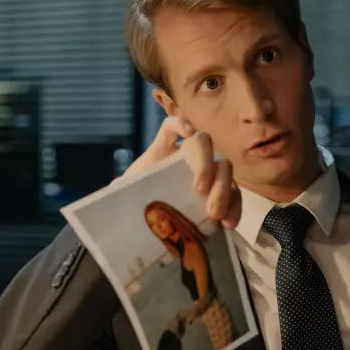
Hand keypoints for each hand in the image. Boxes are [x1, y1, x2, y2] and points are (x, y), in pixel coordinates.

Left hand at [119, 115, 240, 228]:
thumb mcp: (126, 195)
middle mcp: (187, 157)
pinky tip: (228, 223)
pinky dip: (234, 208)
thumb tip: (116, 189)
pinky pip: (233, 196)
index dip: (179, 124)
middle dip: (206, 165)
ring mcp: (207, 174)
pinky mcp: (218, 195)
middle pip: (205, 146)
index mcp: (162, 152)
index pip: (170, 127)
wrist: (146, 225)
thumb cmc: (136, 204)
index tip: (188, 133)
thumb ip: (121, 189)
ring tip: (215, 214)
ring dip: (224, 189)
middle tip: (199, 191)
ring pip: (224, 170)